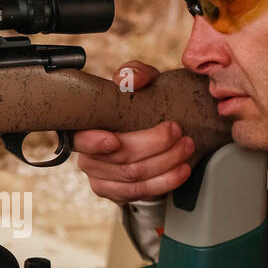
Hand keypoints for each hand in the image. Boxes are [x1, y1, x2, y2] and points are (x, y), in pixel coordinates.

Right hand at [73, 61, 195, 203]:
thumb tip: (126, 80)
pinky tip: (181, 170)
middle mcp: (88, 157)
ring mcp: (101, 178)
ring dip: (166, 163)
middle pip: (119, 159)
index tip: (114, 140)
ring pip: (134, 177)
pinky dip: (166, 182)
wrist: (147, 131)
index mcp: (84, 129)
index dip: (95, 143)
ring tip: (186, 147)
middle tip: (177, 132)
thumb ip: (134, 74)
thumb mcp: (139, 82)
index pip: (81, 140)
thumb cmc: (137, 105)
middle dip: (154, 145)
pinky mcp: (118, 193)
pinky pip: (141, 193)